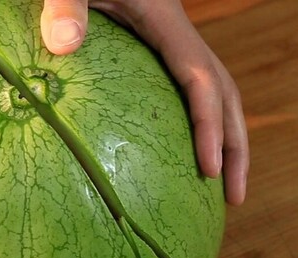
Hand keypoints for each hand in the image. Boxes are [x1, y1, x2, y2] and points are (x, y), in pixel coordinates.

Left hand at [41, 0, 248, 205]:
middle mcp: (175, 34)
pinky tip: (182, 153)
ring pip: (212, 93)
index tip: (209, 171)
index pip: (200, 80)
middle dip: (234, 144)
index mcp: (164, 22)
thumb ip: (65, 6)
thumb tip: (62, 47)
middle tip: (235, 198)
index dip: (209, 125)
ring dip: (223, 138)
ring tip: (221, 187)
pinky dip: (195, 124)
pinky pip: (184, 92)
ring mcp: (166, 43)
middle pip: (224, 92)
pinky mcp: (152, 50)